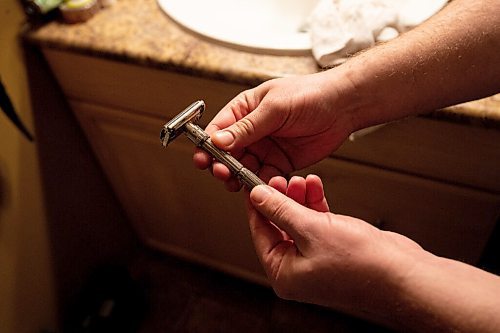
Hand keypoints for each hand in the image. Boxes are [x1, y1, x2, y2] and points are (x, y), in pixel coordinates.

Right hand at [193, 72, 355, 190]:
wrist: (342, 107)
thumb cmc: (310, 95)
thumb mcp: (275, 107)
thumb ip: (247, 127)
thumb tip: (220, 140)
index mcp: (245, 110)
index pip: (219, 129)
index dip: (209, 145)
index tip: (204, 157)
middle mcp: (253, 131)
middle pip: (228, 152)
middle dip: (222, 164)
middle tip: (222, 173)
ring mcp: (266, 148)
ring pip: (244, 167)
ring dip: (239, 177)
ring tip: (238, 183)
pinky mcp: (280, 163)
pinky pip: (264, 177)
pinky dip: (260, 184)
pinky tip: (260, 186)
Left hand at [247, 175, 424, 324]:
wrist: (403, 274)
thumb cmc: (362, 265)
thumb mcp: (311, 229)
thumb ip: (281, 210)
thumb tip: (258, 196)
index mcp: (284, 274)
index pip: (260, 232)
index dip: (257, 205)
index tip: (254, 184)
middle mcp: (297, 269)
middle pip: (279, 225)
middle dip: (281, 199)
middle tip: (281, 179)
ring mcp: (316, 259)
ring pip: (298, 221)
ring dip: (299, 199)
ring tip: (301, 180)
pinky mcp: (333, 248)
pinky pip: (316, 223)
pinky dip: (315, 204)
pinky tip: (315, 187)